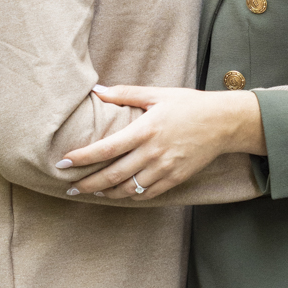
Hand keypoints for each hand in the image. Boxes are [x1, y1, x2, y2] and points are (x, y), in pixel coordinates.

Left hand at [58, 85, 264, 199]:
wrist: (224, 122)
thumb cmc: (189, 104)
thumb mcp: (157, 94)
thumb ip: (125, 94)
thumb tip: (97, 91)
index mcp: (146, 129)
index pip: (106, 149)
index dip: (82, 158)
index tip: (63, 163)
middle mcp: (153, 152)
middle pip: (112, 175)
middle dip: (87, 184)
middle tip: (69, 188)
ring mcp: (165, 169)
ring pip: (128, 189)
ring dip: (105, 193)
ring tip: (90, 192)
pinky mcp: (176, 178)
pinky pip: (147, 194)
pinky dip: (130, 196)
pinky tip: (119, 194)